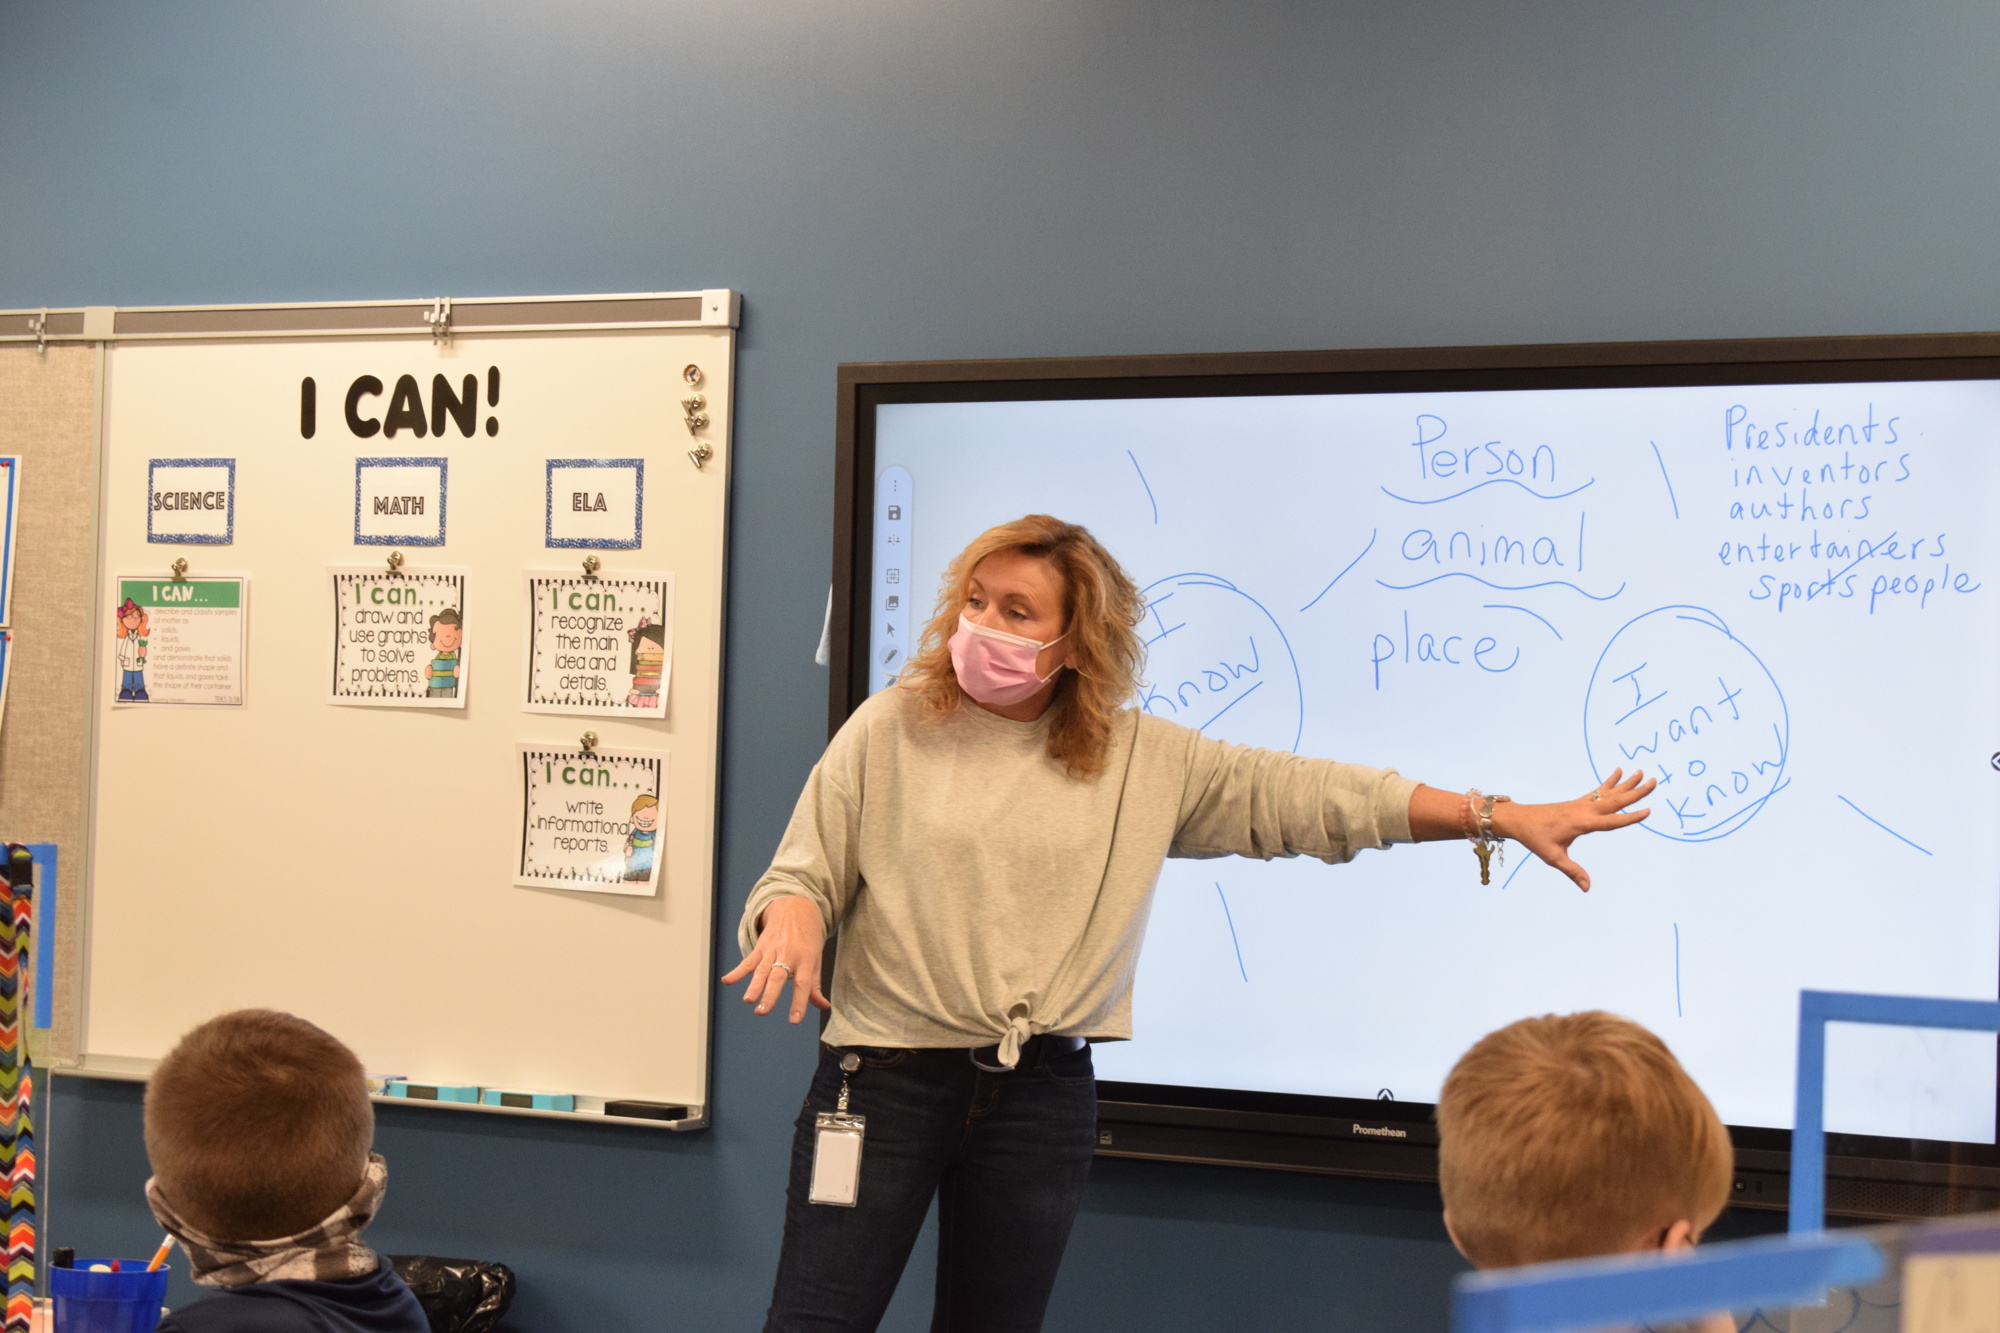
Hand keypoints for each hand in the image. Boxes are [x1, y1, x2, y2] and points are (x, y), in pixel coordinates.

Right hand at [719, 895, 828, 1022]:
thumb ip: (815, 984)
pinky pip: (748, 960)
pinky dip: (737, 971)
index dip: (799, 1002)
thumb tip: (823, 1006)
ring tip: (748, 1000)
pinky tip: (727, 980)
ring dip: (754, 985)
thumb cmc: (808, 937)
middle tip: (762, 1011)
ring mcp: (773, 949)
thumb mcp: (816, 958)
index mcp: (806, 958)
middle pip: (778, 977)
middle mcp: (789, 954)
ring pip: (762, 970)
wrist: (796, 907)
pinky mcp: (761, 946)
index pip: (803, 983)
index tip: (795, 1020)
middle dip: (769, 994)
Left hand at [1489, 768, 1654, 892]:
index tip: (1648, 811)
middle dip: (1636, 792)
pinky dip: (1609, 782)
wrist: (1519, 820)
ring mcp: (1581, 804)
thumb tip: (1587, 888)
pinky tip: (1618, 772)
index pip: (1611, 821)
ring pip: (1608, 793)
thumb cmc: (1535, 839)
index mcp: (1581, 823)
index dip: (1629, 817)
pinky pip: (1597, 791)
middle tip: (1654, 781)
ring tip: (1642, 772)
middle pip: (1615, 801)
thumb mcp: (1553, 857)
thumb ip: (1573, 872)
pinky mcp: (1577, 802)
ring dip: (1626, 783)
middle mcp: (1584, 810)